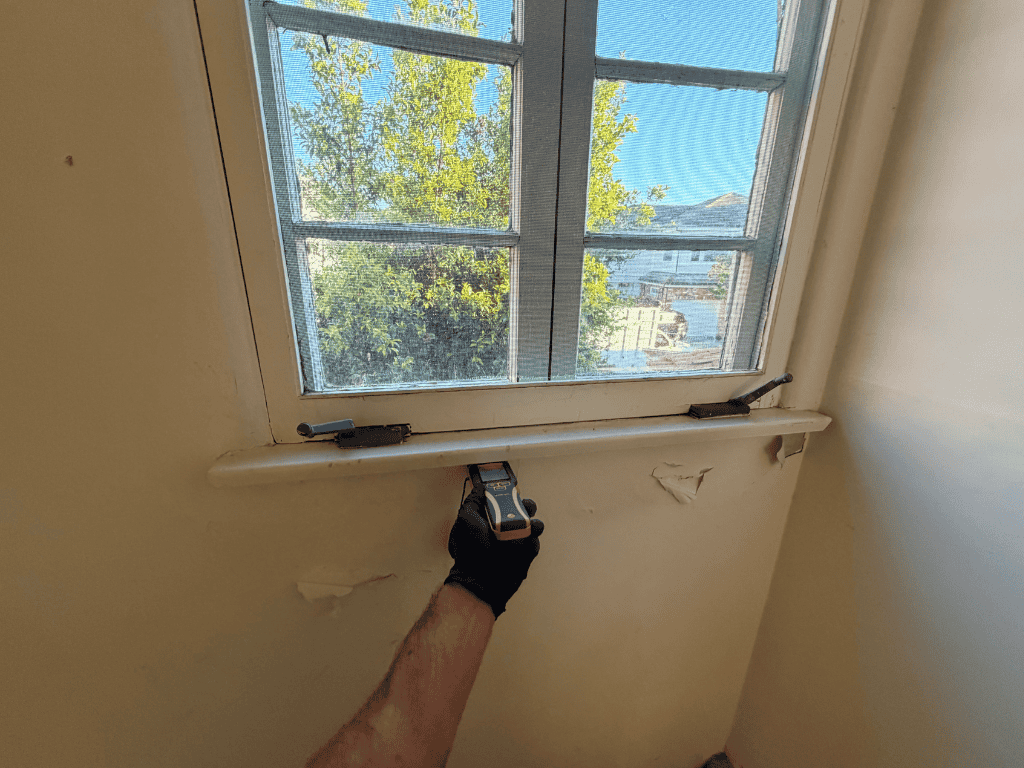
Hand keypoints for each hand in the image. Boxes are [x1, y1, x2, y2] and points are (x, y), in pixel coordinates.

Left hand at [443, 486, 543, 617]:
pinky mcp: (525, 554)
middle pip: (523, 509)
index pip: (504, 500)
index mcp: (489, 518)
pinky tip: (527, 541)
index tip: (513, 491)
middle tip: (525, 506)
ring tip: (529, 525)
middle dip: (527, 505)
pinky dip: (533, 540)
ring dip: (534, 522)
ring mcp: (516, 542)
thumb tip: (480, 488)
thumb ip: (474, 501)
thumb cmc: (470, 551)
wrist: (481, 580)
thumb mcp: (466, 519)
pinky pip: (535, 542)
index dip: (510, 494)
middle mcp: (503, 529)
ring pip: (533, 525)